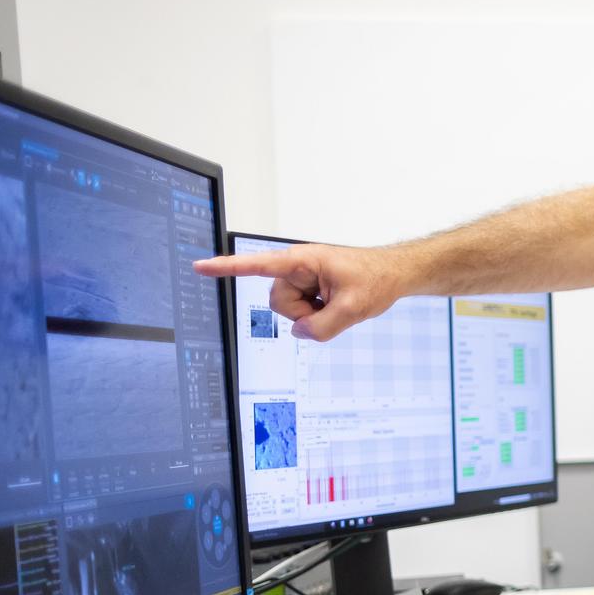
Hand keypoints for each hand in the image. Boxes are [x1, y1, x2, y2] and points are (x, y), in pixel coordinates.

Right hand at [193, 241, 407, 341]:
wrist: (394, 274)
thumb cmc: (376, 279)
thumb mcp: (354, 308)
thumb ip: (322, 327)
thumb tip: (299, 333)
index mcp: (303, 261)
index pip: (258, 265)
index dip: (227, 267)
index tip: (200, 266)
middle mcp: (297, 267)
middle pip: (278, 301)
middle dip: (302, 313)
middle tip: (332, 305)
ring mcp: (302, 278)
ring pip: (288, 310)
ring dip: (311, 314)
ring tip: (336, 302)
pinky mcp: (308, 288)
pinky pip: (301, 311)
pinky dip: (317, 314)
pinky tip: (335, 304)